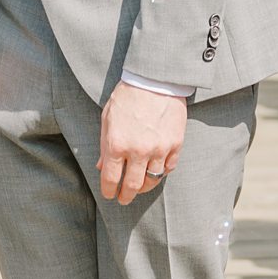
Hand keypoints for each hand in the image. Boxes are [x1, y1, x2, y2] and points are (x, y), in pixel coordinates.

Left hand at [98, 82, 187, 203]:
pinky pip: (168, 168)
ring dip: (144, 187)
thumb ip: (104, 144)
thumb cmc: (127, 96)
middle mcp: (137, 151)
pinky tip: (155, 171)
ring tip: (139, 187)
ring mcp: (159, 149)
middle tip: (124, 199)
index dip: (108, 190)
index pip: (110, 178)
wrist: (154, 79)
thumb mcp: (108, 118)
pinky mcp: (175, 144)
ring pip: (152, 180)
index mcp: (116, 144)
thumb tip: (101, 166)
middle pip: (132, 185)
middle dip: (126, 196)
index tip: (109, 194)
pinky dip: (161, 173)